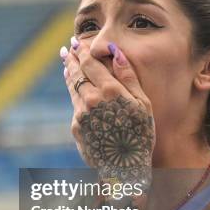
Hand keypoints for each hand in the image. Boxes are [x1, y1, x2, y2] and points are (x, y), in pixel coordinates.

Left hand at [61, 38, 155, 183]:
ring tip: (67, 62)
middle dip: (72, 59)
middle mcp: (91, 100)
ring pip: (72, 88)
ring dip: (69, 73)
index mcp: (110, 91)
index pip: (90, 64)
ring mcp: (81, 114)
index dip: (83, 52)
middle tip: (67, 48)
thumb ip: (128, 76)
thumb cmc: (141, 134)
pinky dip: (72, 91)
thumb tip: (114, 51)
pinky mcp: (75, 127)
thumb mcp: (143, 104)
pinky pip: (74, 104)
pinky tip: (73, 85)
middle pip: (77, 74)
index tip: (78, 42)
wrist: (125, 167)